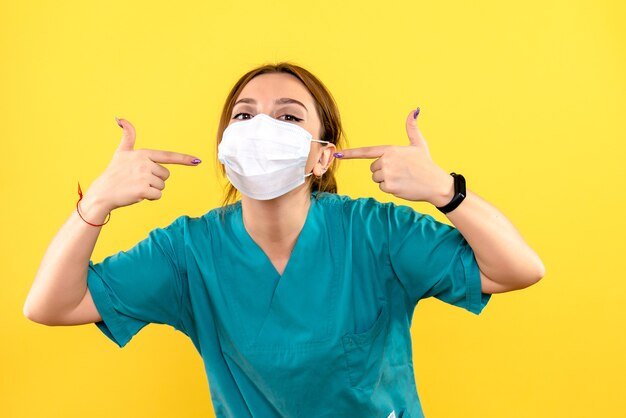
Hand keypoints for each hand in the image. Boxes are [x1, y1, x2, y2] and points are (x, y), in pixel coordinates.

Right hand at [81, 118, 200, 217]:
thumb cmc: (114, 173)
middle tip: (138, 180)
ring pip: (162, 186)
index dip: (184, 159)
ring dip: (152, 189)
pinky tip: (137, 194)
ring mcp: (144, 176)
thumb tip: (121, 118)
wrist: (103, 192)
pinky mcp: (143, 189)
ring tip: (136, 186)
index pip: (168, 156)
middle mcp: (145, 163)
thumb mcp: (121, 152)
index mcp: (143, 153)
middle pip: (166, 175)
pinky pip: (158, 195)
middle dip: (156, 180)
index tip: (197, 161)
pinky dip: (150, 197)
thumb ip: (127, 136)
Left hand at [336, 109, 453, 204]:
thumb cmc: (426, 164)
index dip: (351, 153)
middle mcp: (387, 160)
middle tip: (400, 171)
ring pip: (376, 178)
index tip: (338, 155)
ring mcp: (387, 174)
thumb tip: (414, 110)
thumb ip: (412, 128)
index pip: (367, 151)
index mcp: (390, 149)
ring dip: (386, 180)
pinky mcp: (389, 186)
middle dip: (383, 171)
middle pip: (373, 168)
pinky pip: (381, 187)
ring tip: (402, 178)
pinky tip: (402, 186)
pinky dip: (390, 188)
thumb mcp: (419, 144)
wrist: (435, 184)